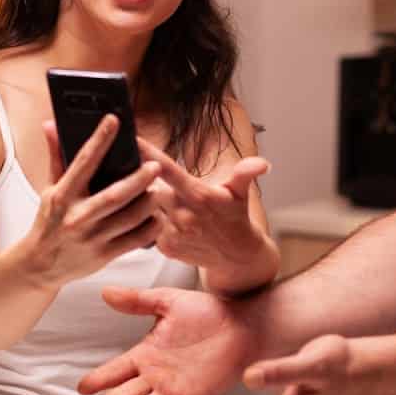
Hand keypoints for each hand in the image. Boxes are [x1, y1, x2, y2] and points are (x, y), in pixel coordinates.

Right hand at [23, 117, 161, 286]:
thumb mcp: (49, 189)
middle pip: (115, 195)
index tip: (114, 121)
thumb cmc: (48, 223)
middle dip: (138, 180)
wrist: (40, 265)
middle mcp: (78, 216)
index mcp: (63, 196)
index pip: (83, 162)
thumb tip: (50, 125)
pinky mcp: (104, 255)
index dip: (99, 140)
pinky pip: (135, 240)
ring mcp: (92, 238)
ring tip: (159, 190)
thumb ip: (56, 157)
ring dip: (149, 203)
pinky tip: (157, 216)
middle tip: (155, 166)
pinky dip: (150, 227)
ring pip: (130, 218)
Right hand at [77, 286, 258, 394]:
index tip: (81, 389)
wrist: (243, 322)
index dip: (98, 380)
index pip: (115, 370)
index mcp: (146, 354)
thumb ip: (137, 301)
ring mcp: (175, 389)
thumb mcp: (167, 302)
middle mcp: (156, 376)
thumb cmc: (208, 311)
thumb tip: (105, 291)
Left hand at [138, 136, 269, 270]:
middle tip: (148, 176)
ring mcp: (173, 233)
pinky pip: (149, 227)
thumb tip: (264, 164)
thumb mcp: (241, 192)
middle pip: (150, 188)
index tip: (131, 138)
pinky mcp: (166, 248)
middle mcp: (184, 215)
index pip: (168, 170)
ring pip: (147, 208)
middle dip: (148, 180)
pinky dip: (152, 220)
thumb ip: (245, 173)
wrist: (236, 256)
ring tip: (157, 199)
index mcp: (198, 195)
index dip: (148, 154)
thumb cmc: (234, 216)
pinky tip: (163, 219)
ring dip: (149, 201)